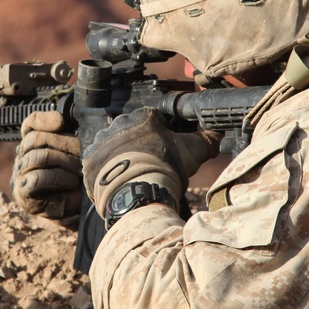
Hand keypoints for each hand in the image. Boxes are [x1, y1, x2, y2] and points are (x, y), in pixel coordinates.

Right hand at [10, 111, 81, 218]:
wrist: (80, 212)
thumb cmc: (79, 181)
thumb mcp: (78, 156)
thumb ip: (69, 138)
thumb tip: (63, 121)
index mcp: (35, 144)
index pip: (30, 124)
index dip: (44, 120)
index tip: (62, 122)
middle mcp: (23, 156)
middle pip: (36, 138)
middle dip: (65, 145)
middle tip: (82, 158)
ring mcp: (20, 174)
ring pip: (37, 157)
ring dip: (64, 164)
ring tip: (78, 175)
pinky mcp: (24, 194)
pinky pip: (37, 179)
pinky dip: (58, 180)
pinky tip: (71, 185)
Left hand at [82, 108, 218, 220]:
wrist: (139, 192)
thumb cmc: (166, 168)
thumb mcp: (193, 151)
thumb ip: (207, 138)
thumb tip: (218, 132)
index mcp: (143, 116)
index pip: (154, 121)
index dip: (163, 137)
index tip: (165, 151)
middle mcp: (119, 123)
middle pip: (133, 133)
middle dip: (141, 146)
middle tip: (150, 165)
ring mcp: (101, 141)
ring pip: (115, 147)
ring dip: (122, 157)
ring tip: (134, 176)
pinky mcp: (90, 159)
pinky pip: (99, 162)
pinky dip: (107, 171)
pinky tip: (119, 181)